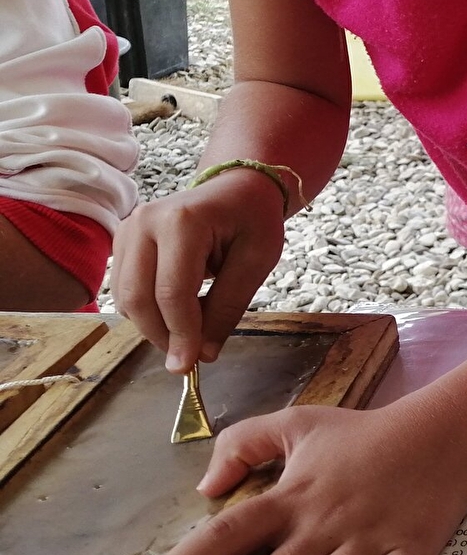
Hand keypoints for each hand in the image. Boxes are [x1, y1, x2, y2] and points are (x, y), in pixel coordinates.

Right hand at [111, 170, 286, 371]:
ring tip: (189, 333)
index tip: (191, 365)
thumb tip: (204, 354)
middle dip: (163, 336)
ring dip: (153, 327)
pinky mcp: (121, 241)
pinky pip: (125, 290)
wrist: (236, 189)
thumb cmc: (253, 220)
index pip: (172, 292)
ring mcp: (127, 230)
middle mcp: (144, 222)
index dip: (181, 333)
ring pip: (125, 299)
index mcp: (182, 222)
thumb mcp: (257, 262)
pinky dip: (147, 311)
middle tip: (189, 358)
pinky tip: (176, 313)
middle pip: (139, 298)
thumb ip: (229, 307)